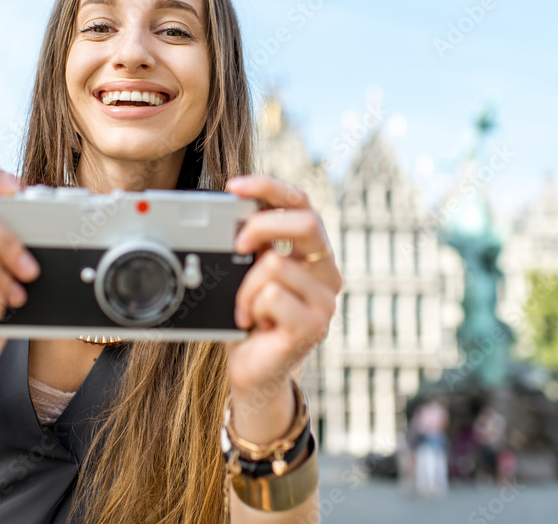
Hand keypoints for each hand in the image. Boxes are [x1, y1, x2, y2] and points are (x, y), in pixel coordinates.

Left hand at [224, 175, 342, 440]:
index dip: (270, 187)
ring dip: (246, 286)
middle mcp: (327, 273)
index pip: (302, 204)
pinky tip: (251, 323)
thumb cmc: (249, 319)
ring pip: (276, 264)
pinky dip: (249, 307)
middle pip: (305, 222)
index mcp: (313, 252)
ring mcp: (325, 301)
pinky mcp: (314, 327)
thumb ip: (251, 244)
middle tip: (237, 242)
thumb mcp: (247, 273)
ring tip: (245, 307)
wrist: (254, 372)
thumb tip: (230, 211)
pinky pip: (272, 296)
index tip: (236, 186)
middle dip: (262, 225)